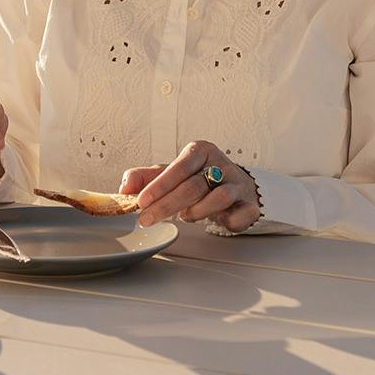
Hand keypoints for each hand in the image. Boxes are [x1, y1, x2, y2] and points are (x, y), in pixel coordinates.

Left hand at [120, 140, 258, 230]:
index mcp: (201, 151)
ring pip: (219, 197)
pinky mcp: (250, 205)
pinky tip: (217, 222)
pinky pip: (241, 214)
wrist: (237, 187)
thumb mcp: (172, 173)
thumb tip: (124, 188)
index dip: (159, 185)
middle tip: (147, 219)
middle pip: (193, 185)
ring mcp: (238, 184)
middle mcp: (221, 165)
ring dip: (197, 211)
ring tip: (184, 217)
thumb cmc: (200, 178)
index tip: (141, 201)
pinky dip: (228, 221)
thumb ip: (146, 178)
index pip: (179, 166)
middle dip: (167, 205)